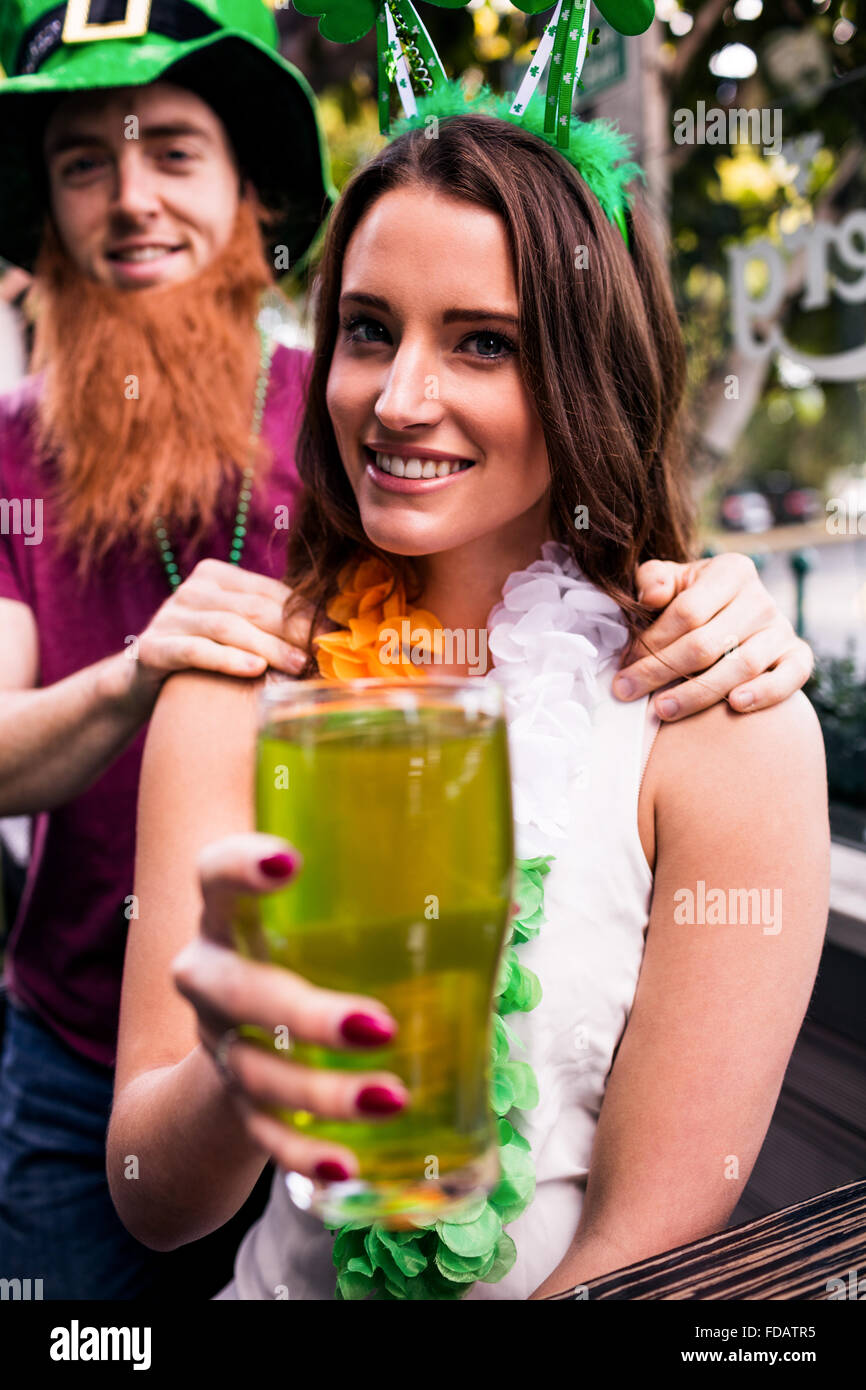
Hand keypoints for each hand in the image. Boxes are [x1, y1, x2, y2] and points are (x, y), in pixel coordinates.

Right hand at [129, 559, 315, 705]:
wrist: (138, 682)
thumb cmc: (201, 657)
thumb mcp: (233, 632)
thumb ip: (266, 623)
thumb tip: (326, 630)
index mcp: (215, 576)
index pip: (269, 591)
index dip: (304, 613)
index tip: (333, 634)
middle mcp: (191, 590)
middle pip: (253, 608)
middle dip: (293, 630)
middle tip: (321, 653)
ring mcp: (170, 617)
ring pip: (228, 627)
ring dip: (269, 646)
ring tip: (298, 666)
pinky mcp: (153, 648)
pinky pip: (195, 651)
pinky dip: (227, 659)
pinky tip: (254, 669)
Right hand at [171, 833, 408, 1183]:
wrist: (249, 1032)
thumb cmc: (314, 951)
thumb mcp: (335, 918)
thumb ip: (397, 898)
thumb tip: (503, 891)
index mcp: (230, 912)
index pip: (215, 872)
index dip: (242, 866)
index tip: (290, 861)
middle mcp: (212, 975)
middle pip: (238, 990)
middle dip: (307, 1011)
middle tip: (378, 1025)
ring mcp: (219, 1043)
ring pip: (258, 1070)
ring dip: (324, 1092)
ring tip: (392, 1099)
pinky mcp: (236, 1103)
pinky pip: (263, 1136)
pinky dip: (303, 1155)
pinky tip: (347, 1167)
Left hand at [614, 553, 813, 719]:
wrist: (733, 615)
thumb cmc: (692, 599)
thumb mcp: (670, 580)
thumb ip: (653, 580)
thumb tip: (651, 596)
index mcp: (731, 571)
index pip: (687, 611)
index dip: (652, 641)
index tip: (624, 663)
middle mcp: (761, 598)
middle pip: (708, 643)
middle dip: (661, 671)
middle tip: (627, 691)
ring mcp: (782, 628)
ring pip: (740, 666)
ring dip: (698, 692)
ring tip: (663, 710)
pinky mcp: (798, 656)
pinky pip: (790, 678)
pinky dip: (765, 693)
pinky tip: (735, 705)